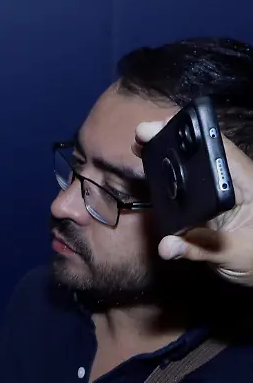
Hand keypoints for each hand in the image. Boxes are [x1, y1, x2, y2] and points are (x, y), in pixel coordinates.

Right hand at [136, 120, 252, 285]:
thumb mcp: (232, 255)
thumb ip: (198, 249)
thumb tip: (165, 246)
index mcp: (246, 186)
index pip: (221, 153)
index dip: (194, 136)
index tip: (164, 128)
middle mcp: (232, 184)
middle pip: (203, 153)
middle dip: (173, 141)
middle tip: (142, 134)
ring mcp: (218, 193)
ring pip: (192, 168)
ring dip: (167, 156)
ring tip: (140, 146)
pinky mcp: (207, 207)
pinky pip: (185, 186)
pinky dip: (167, 176)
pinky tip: (147, 168)